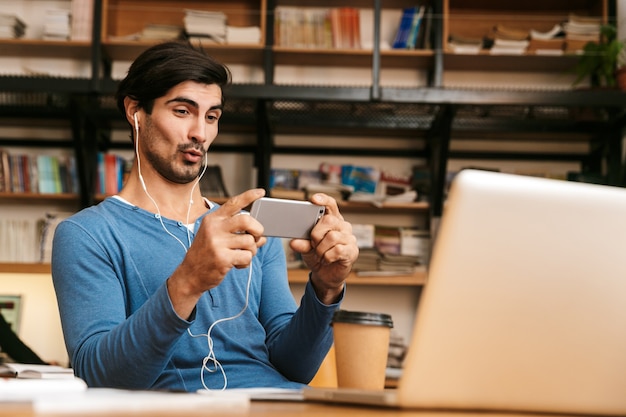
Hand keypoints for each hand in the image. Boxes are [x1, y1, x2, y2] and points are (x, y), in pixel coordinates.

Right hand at [167, 188, 266, 318]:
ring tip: (242, 255)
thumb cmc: (206, 253)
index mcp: (213, 219)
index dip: (249, 196)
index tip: (261, 192)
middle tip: (256, 237)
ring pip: (249, 241)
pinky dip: (246, 262)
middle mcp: (214, 228)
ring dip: (251, 250)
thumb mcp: (215, 236)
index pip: (234, 203)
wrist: (190, 275)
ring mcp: (217, 243)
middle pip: (247, 220)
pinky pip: (247, 256)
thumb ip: (236, 232)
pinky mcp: (222, 258)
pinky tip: (237, 264)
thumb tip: (262, 236)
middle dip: (258, 229)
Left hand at [290, 193, 358, 304]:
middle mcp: (343, 226)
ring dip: (321, 249)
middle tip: (313, 244)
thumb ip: (301, 243)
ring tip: (319, 255)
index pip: (330, 204)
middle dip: (316, 234)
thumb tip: (294, 242)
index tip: (313, 199)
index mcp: (332, 219)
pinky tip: (326, 260)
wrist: (326, 275)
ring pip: (332, 237)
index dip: (323, 199)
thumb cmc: (318, 256)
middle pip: (328, 220)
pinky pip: (337, 250)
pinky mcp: (352, 251)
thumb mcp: (306, 249)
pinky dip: (327, 257)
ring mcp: (349, 238)